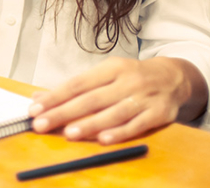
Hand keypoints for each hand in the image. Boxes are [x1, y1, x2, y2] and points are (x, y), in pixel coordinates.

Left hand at [28, 57, 206, 144]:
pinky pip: (136, 125)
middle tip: (42, 123)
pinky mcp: (159, 114)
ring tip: (68, 133)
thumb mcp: (106, 74)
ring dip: (89, 124)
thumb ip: (76, 88)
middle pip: (91, 99)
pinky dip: (119, 133)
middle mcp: (127, 81)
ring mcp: (144, 98)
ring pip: (113, 113)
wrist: (174, 78)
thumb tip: (39, 96)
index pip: (78, 83)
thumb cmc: (131, 77)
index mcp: (111, 68)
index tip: (35, 108)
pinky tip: (102, 140)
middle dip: (64, 112)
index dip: (55, 96)